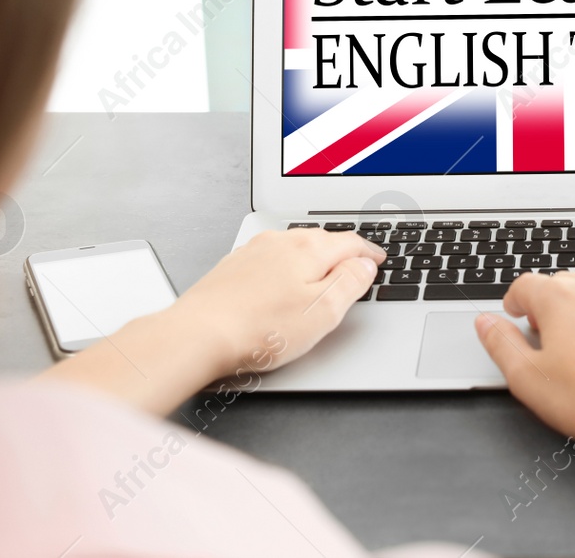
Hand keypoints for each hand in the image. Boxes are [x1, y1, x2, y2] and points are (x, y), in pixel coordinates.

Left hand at [169, 228, 384, 377]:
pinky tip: (282, 283)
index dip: (368, 253)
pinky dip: (285, 267)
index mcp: (308, 249)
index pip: (350, 242)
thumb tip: (365, 266)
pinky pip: (270, 259)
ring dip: (312, 257)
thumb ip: (350, 284)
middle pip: (322, 240)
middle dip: (342, 252)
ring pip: (294, 247)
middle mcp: (280, 242)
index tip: (377, 261)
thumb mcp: (322, 313)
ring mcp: (253, 252)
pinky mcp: (233, 266)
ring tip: (322, 272)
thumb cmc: (259, 329)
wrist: (197, 335)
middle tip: (355, 265)